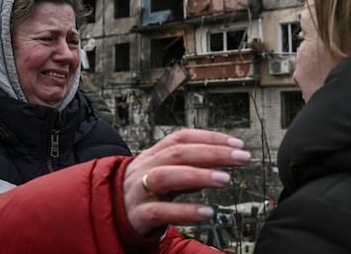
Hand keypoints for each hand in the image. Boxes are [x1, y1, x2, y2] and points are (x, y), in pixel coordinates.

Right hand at [123, 129, 251, 234]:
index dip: (210, 137)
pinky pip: (161, 211)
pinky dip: (185, 211)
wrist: (109, 212)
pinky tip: (208, 212)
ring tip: (226, 180)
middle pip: (178, 153)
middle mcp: (146, 168)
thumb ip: (188, 165)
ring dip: (198, 176)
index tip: (237, 143)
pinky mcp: (138, 214)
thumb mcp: (164, 172)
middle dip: (212, 152)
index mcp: (154, 154)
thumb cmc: (144, 191)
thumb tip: (222, 156)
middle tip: (241, 157)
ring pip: (167, 177)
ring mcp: (140, 190)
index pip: (182, 137)